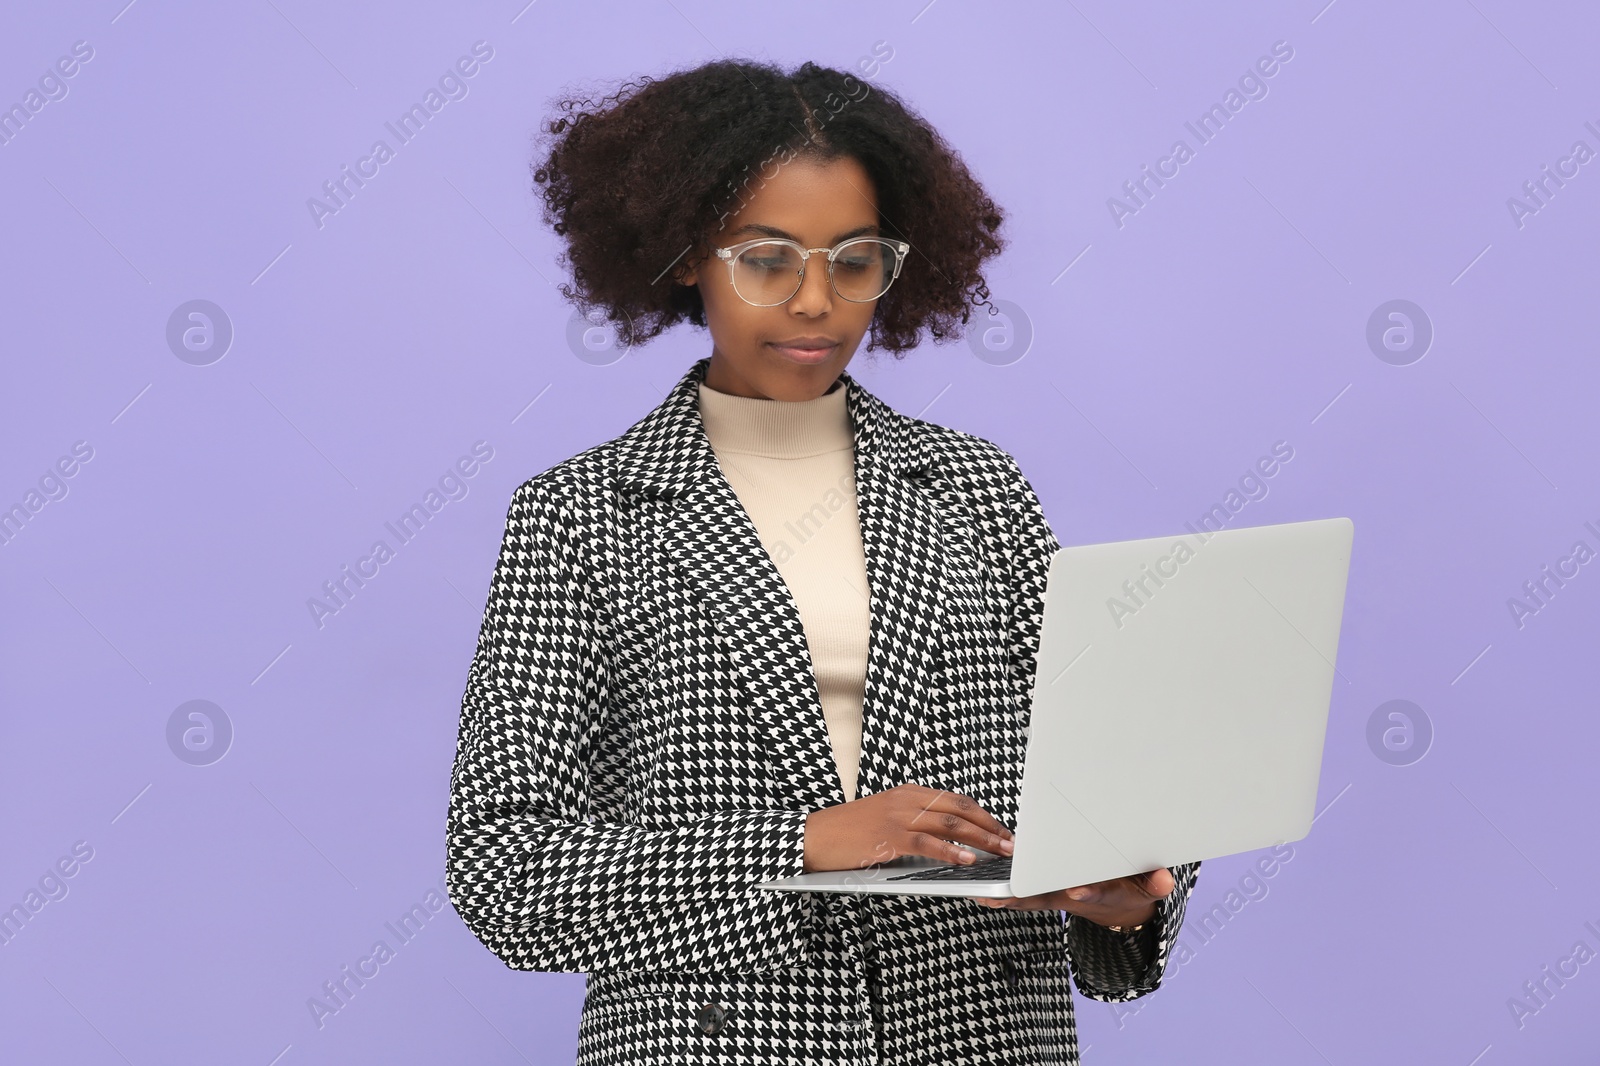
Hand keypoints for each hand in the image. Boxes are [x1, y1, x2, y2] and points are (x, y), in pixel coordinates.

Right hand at [803, 784, 1014, 872]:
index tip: (1002, 830)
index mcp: (909, 793)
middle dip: (991, 826)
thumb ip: (916, 824)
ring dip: (981, 839)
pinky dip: (952, 851)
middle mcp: (907, 799)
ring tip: (1001, 851)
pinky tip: (968, 860)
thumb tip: (951, 842)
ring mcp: (899, 816)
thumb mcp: (887, 819)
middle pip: (961, 808)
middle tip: (1012, 842)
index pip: (957, 800)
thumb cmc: (849, 833)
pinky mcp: (889, 836)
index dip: (984, 815)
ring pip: (951, 824)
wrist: (815, 837)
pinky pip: (928, 843)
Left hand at [971, 867, 1174, 929]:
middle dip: (1026, 896)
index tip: (1077, 890)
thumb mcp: (1147, 886)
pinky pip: (1020, 889)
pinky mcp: (1043, 887)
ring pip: (1028, 895)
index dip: (1085, 892)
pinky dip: (1001, 888)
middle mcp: (1072, 895)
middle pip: (1049, 897)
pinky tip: (980, 885)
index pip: (1091, 893)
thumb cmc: (1129, 886)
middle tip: (1003, 896)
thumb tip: (1166, 881)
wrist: (1115, 900)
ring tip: (981, 893)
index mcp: (1098, 892)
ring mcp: (1055, 893)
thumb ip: (1155, 883)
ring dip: (1006, 894)